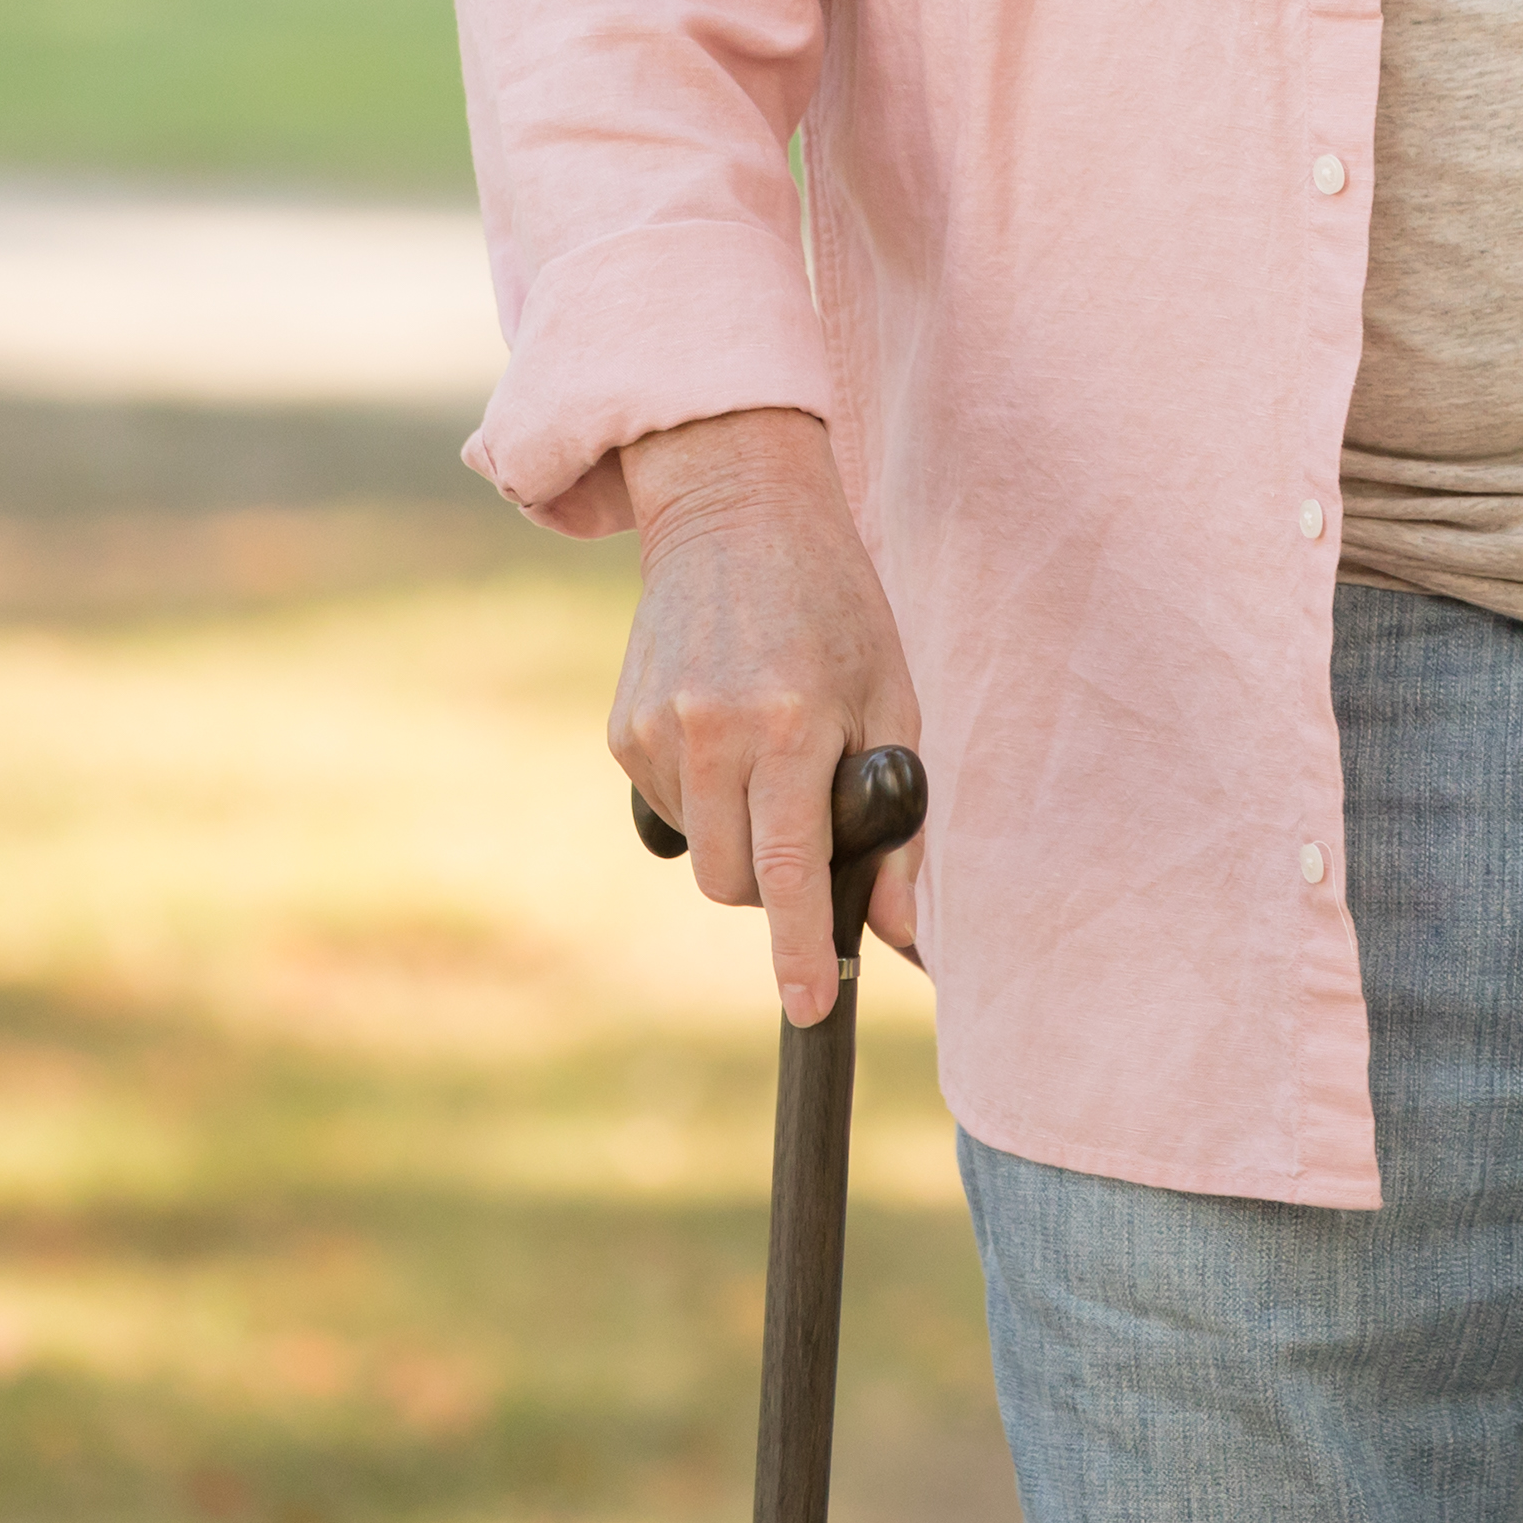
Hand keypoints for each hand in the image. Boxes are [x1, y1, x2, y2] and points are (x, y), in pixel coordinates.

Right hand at [610, 406, 925, 1026]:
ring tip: (775, 753)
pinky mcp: (621, 730)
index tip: (810, 1007)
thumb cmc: (837, 610)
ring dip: (741, 839)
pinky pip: (668, 812)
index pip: (794, 868)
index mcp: (790, 724)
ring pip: (698, 854)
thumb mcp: (894, 699)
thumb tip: (901, 935)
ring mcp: (654, 732)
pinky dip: (706, 802)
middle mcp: (711, 732)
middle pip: (736, 882)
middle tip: (816, 820)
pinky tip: (731, 734)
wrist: (737, 514)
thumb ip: (900, 822)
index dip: (802, 948)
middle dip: (778, 885)